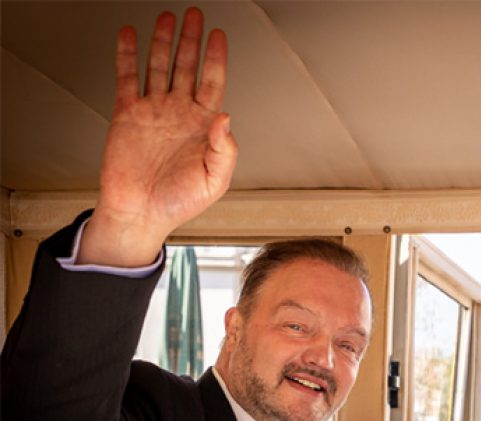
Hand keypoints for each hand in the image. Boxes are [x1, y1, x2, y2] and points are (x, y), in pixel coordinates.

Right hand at [80, 8, 236, 265]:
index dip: (216, 58)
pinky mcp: (127, 115)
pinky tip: (130, 35)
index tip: (218, 36)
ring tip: (167, 18)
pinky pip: (127, 79)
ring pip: (159, 67)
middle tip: (195, 15)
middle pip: (187, 67)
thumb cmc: (179, 203)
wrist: (141, 213)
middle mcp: (179, 114)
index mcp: (203, 127)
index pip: (213, 83)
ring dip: (163, 42)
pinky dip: (127, 56)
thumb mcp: (214, 180)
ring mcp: (153, 111)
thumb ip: (225, 149)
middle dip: (191, 40)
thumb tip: (226, 117)